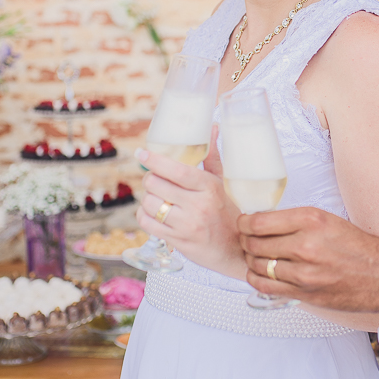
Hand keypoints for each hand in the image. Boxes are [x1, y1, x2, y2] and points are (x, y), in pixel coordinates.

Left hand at [135, 136, 245, 279]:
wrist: (236, 251)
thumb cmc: (229, 213)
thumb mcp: (223, 184)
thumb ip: (213, 157)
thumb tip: (213, 127)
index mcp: (209, 187)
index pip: (176, 170)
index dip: (155, 160)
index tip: (142, 153)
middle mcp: (198, 206)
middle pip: (156, 185)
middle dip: (150, 179)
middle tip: (154, 179)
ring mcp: (186, 225)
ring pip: (149, 204)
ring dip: (147, 199)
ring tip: (156, 197)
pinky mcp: (178, 241)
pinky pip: (148, 224)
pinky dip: (144, 216)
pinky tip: (152, 213)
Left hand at [238, 207, 378, 312]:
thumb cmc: (358, 247)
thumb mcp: (327, 220)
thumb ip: (295, 221)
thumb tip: (263, 222)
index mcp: (311, 221)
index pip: (259, 222)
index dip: (244, 223)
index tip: (245, 223)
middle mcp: (305, 245)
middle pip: (254, 243)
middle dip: (245, 240)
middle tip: (247, 239)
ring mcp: (303, 273)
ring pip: (257, 265)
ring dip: (251, 260)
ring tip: (255, 256)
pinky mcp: (304, 293)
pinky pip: (266, 287)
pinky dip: (256, 279)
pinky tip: (259, 274)